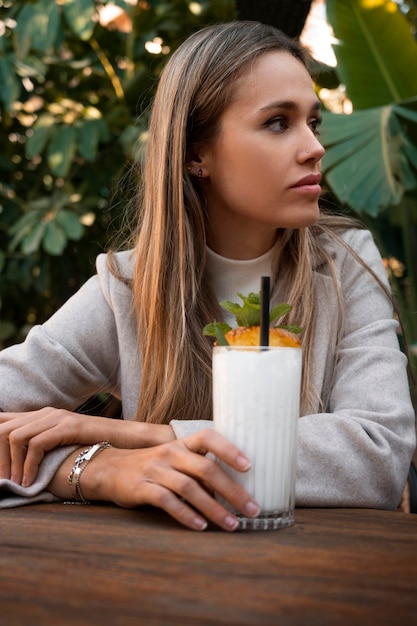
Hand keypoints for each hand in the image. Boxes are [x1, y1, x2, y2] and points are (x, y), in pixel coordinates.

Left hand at [0, 408, 174, 486]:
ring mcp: (56, 417)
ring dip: (10, 464)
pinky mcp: (68, 426)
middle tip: (1, 481)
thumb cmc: (96, 446)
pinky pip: (36, 444)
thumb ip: (43, 447)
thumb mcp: (64, 445)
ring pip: (15, 437)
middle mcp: (45, 412)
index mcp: (41, 415)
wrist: (128, 438)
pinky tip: (30, 481)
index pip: (3, 420)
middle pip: (2, 428)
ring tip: (15, 484)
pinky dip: (28, 465)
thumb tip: (19, 465)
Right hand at [78, 428, 259, 531]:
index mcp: (182, 443)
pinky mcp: (142, 487)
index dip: (229, 449)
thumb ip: (199, 472)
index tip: (249, 466)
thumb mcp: (176, 461)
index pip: (209, 437)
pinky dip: (186, 514)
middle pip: (206, 468)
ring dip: (214, 508)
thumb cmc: (154, 467)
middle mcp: (170, 452)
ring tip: (232, 523)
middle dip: (232, 490)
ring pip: (190, 488)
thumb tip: (232, 493)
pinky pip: (167, 501)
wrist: (110, 469)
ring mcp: (156, 469)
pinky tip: (200, 526)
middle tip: (252, 508)